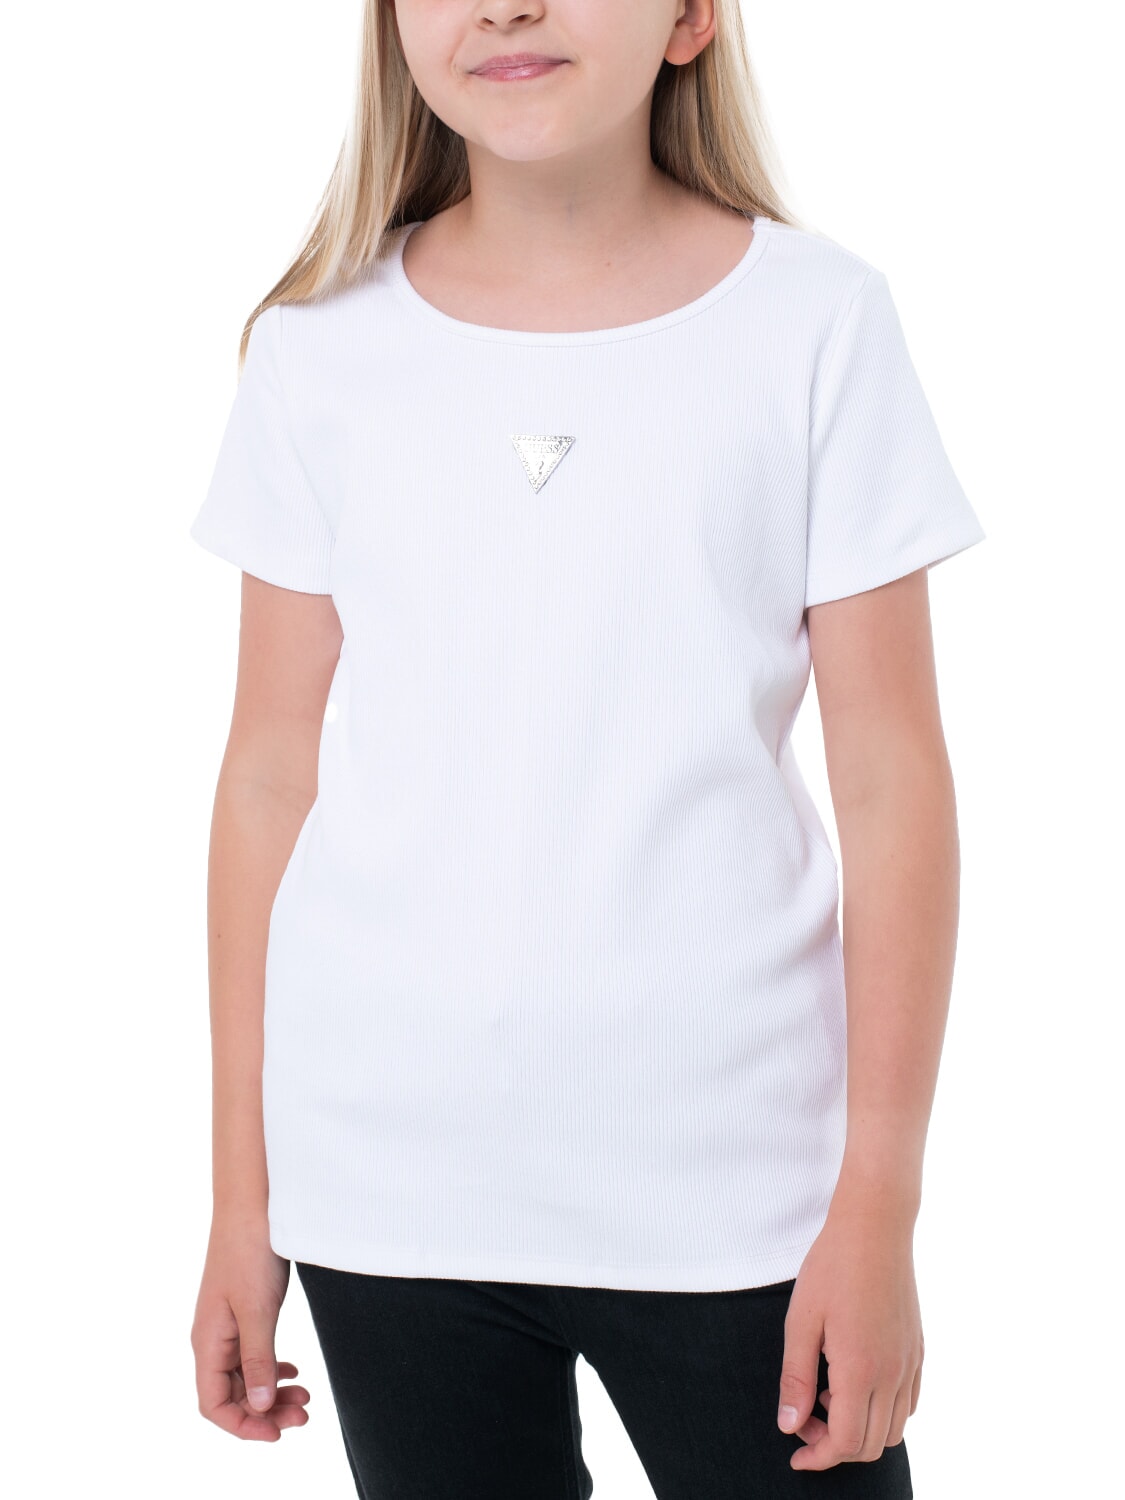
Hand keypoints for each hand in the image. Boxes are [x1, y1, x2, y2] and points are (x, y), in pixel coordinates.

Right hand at [191, 1216, 310, 1440]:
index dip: (244, 1426)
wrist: (252, 1201)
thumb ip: (258, 1360)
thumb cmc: (250, 1250)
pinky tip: (293, 1372)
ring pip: (245, 1376)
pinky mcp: (243, 1310)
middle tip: (305, 1414)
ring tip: (306, 1397)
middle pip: (232, 1395)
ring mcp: (227, 1324)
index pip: (214, 1405)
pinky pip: (252, 1354)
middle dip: (266, 1412)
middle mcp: (212, 1338)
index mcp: (207, 1341)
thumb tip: (261, 1408)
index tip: (279, 1433)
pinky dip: (273, 1369)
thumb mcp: (258, 1310)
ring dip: (272, 1392)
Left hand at [776, 1210, 922, 1470]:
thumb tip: (789, 1427)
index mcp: (860, 1370)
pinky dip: (883, 1412)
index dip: (818, 1458)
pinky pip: (909, 1403)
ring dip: (860, 1431)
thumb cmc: (832, 1268)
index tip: (795, 1455)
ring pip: (894, 1429)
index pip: (845, 1442)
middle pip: (871, 1445)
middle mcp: (892, 1374)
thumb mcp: (801, 1321)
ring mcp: (910, 1363)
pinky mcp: (918, 1350)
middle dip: (835, 1447)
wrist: (875, 1226)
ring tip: (826, 1395)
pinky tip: (855, 1384)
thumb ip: (794, 1377)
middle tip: (804, 1419)